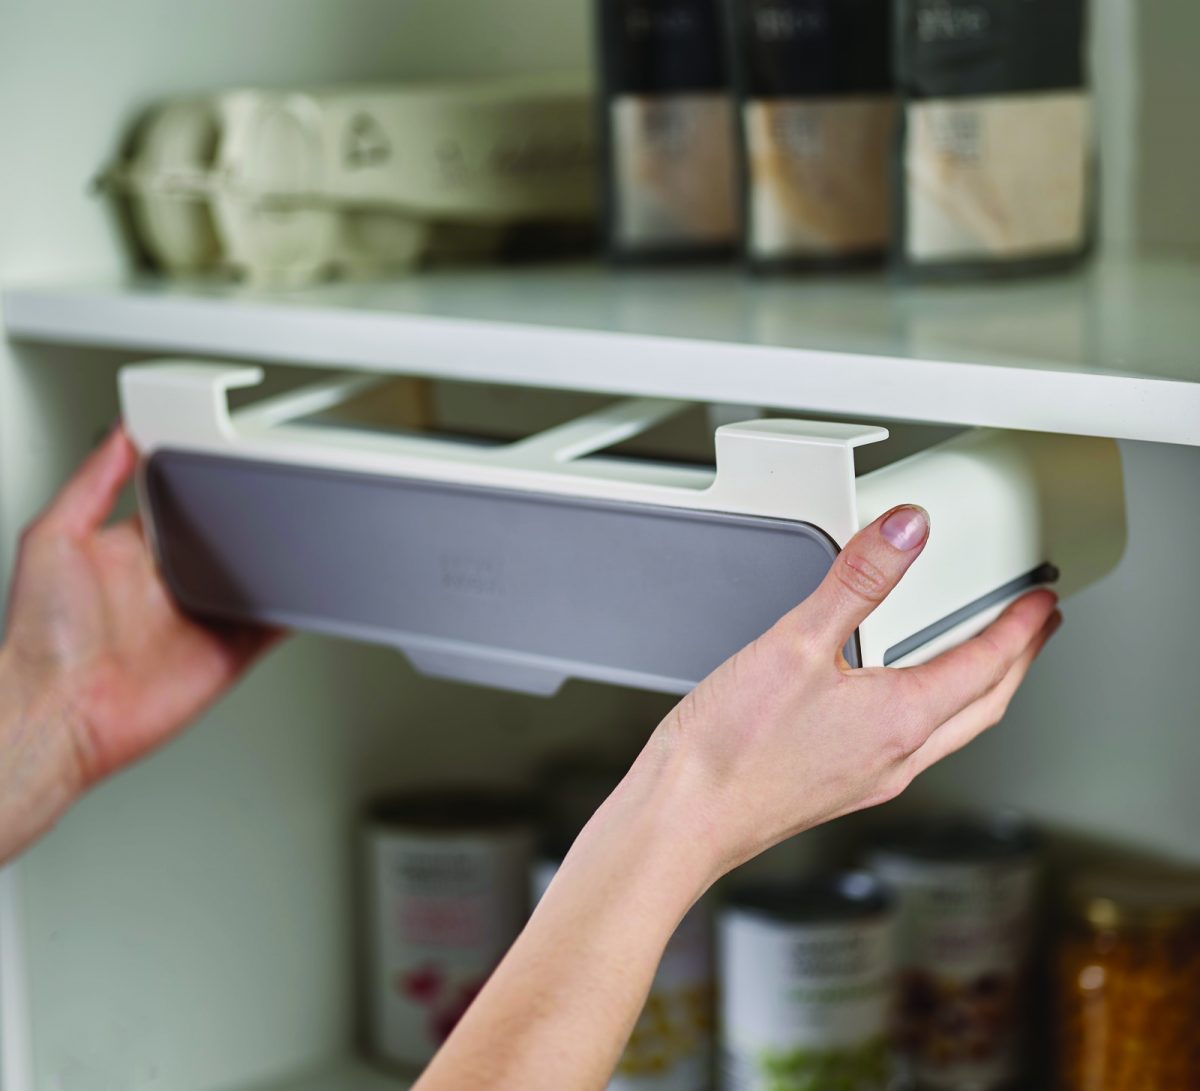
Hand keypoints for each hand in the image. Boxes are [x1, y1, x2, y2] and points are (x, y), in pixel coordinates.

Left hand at [0, 425, 280, 860]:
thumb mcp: (51, 538)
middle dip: (250, 521)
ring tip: (302, 535)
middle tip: (276, 495)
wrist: (60, 713)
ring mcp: (201, 619)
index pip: (180, 505)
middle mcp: (168, 585)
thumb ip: (91, 483)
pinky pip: (272, 627)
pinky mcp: (228, 653)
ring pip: (255, 580)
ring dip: (277, 564)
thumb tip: (120, 434)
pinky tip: (307, 589)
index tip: (227, 458)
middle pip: (225, 540)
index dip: (203, 483)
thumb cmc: (41, 640)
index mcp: (129, 553)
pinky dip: (294, 611)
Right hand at [643, 504, 1060, 880]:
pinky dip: (931, 713)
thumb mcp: (795, 643)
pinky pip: (911, 745)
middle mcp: (895, 757)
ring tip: (982, 660)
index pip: (984, 666)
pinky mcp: (839, 787)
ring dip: (979, 691)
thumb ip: (856, 581)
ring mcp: (869, 778)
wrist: (684, 817)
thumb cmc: (730, 750)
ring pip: (951, 730)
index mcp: (898, 720)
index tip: (1041, 602)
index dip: (1019, 628)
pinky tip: (898, 701)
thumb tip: (907, 533)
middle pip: (983, 706)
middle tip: (1035, 632)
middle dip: (1016, 664)